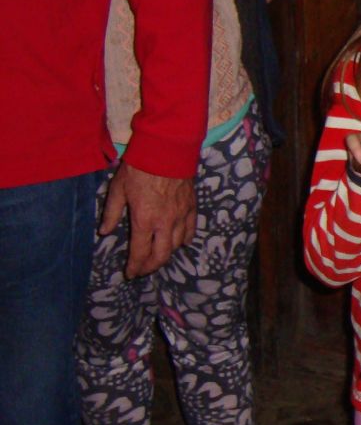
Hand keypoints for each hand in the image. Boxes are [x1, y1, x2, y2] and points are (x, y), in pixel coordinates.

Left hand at [100, 162, 196, 277]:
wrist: (166, 151)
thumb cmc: (138, 169)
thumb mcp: (118, 190)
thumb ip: (111, 213)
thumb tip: (104, 232)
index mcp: (144, 221)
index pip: (140, 252)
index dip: (135, 266)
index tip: (130, 273)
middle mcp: (165, 223)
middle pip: (162, 254)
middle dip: (152, 266)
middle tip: (144, 270)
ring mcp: (181, 216)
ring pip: (177, 244)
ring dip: (167, 254)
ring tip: (159, 256)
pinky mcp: (192, 207)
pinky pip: (191, 230)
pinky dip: (185, 239)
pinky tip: (181, 242)